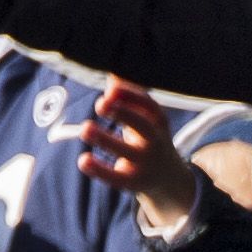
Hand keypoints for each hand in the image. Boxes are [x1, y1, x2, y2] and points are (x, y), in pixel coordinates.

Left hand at [78, 82, 199, 230]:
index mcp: (158, 121)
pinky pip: (117, 177)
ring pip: (126, 152)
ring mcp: (146, 163)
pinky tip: (83, 160)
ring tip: (85, 129)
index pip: (148, 105)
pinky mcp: (134, 182)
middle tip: (100, 103)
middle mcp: (155, 141)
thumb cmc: (148, 137)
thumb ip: (127, 94)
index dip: (130, 95)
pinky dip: (100, 170)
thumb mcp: (144, 116)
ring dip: (105, 139)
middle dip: (123, 114)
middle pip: (143, 126)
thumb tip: (112, 69)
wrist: (168, 179)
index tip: (111, 87)